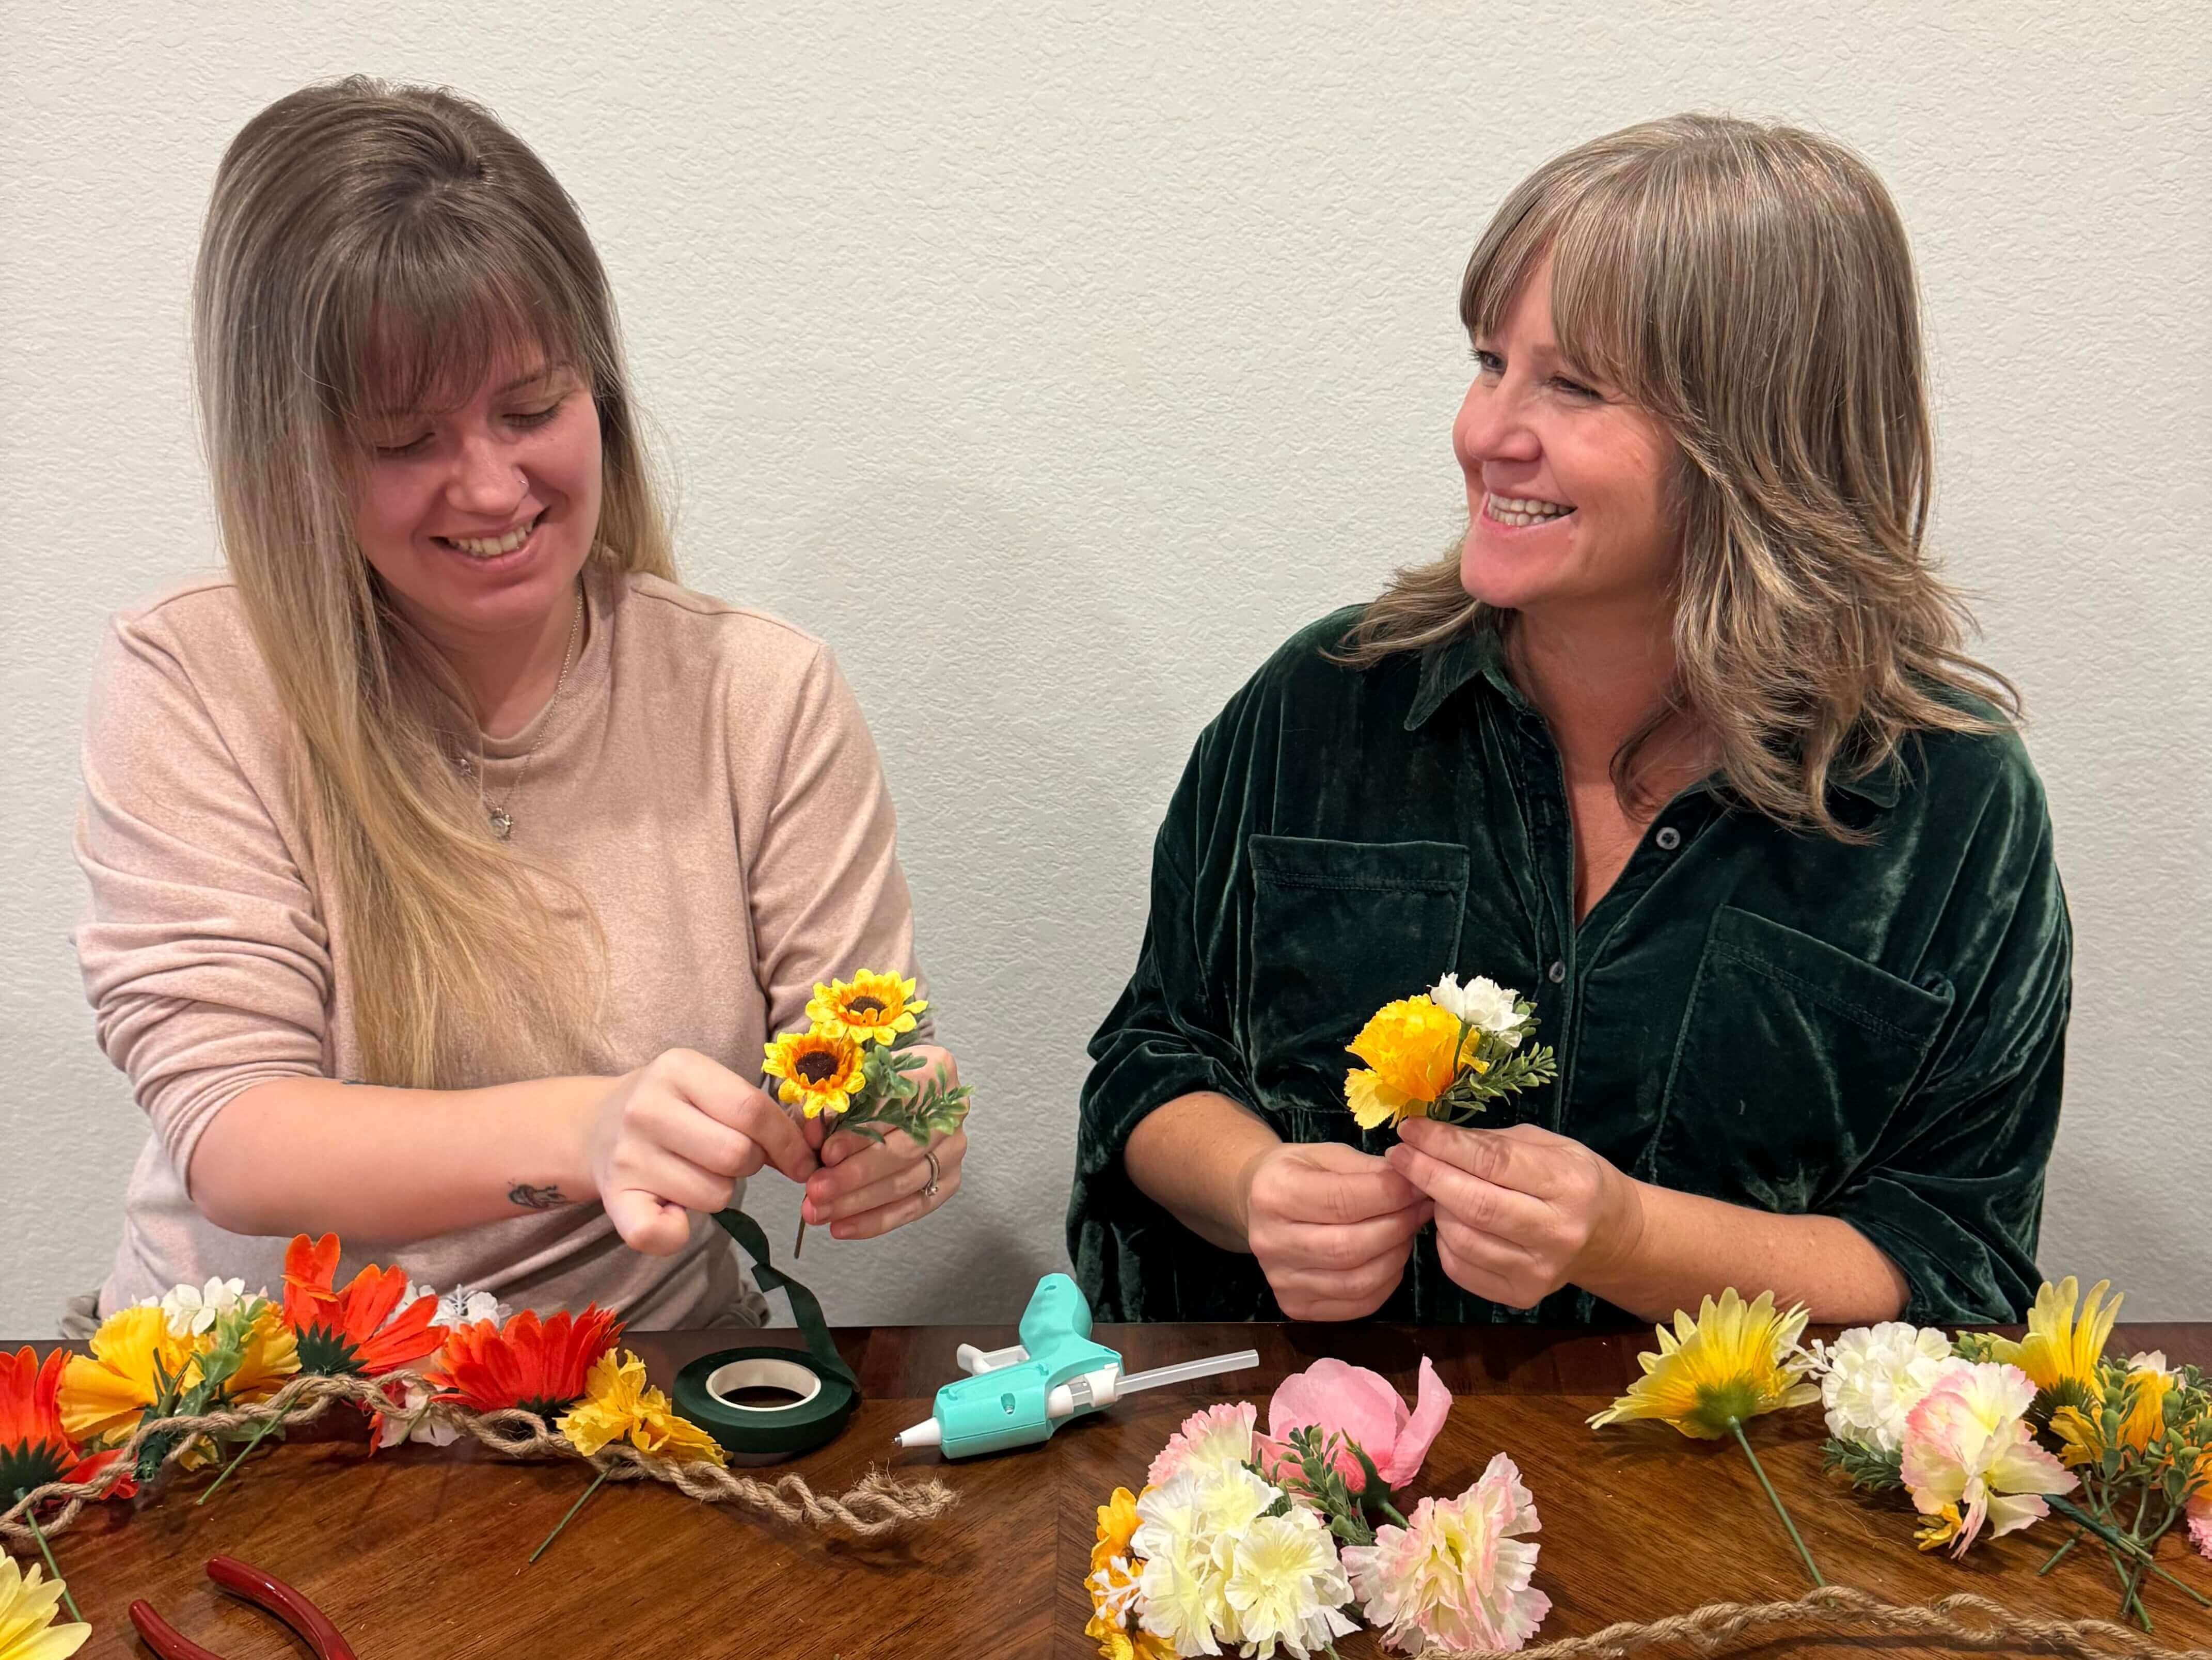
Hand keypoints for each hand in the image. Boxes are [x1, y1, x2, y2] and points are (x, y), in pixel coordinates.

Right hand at [585, 1049, 818, 1255]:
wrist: (595, 1126)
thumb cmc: (673, 1108)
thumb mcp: (710, 1090)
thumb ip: (759, 1115)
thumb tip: (809, 1157)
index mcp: (680, 1068)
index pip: (752, 1109)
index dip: (788, 1142)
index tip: (802, 1161)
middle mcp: (647, 1107)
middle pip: (736, 1155)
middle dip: (750, 1164)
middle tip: (731, 1160)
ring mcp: (626, 1154)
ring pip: (713, 1195)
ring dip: (719, 1192)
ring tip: (694, 1172)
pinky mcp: (613, 1198)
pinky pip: (659, 1234)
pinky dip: (677, 1233)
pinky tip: (671, 1210)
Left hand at [799, 1045, 965, 1240]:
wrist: (903, 1089)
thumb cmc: (873, 1082)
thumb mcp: (849, 1081)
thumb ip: (832, 1105)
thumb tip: (812, 1137)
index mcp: (934, 1071)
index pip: (894, 1108)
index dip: (859, 1135)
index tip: (825, 1154)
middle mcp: (951, 1112)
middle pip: (902, 1151)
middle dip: (854, 1176)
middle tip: (816, 1191)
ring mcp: (953, 1148)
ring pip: (906, 1183)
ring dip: (858, 1203)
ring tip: (819, 1212)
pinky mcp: (949, 1179)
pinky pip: (914, 1207)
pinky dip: (876, 1221)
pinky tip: (843, 1227)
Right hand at [1238, 1141, 1433, 1321]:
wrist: (1256, 1203)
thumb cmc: (1299, 1172)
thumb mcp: (1328, 1155)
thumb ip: (1369, 1170)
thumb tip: (1414, 1185)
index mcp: (1274, 1194)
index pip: (1343, 1201)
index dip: (1391, 1195)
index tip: (1419, 1185)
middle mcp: (1270, 1242)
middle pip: (1350, 1247)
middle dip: (1398, 1227)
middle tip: (1420, 1210)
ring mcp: (1281, 1280)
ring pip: (1358, 1281)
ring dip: (1396, 1256)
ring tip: (1407, 1232)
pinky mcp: (1295, 1306)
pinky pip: (1357, 1304)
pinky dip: (1386, 1282)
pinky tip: (1390, 1257)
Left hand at [1384, 1119, 1643, 1308]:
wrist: (1607, 1235)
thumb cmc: (1569, 1178)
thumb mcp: (1542, 1145)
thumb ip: (1489, 1143)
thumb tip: (1428, 1137)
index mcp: (1568, 1184)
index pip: (1493, 1162)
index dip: (1443, 1145)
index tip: (1410, 1130)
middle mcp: (1557, 1232)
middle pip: (1474, 1205)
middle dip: (1426, 1176)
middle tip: (1398, 1156)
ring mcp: (1539, 1272)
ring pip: (1462, 1239)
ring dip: (1434, 1210)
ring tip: (1432, 1189)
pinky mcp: (1521, 1296)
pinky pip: (1460, 1268)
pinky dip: (1444, 1241)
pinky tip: (1450, 1222)